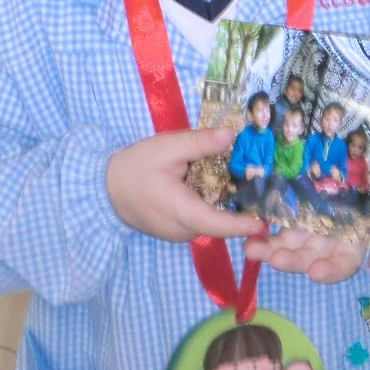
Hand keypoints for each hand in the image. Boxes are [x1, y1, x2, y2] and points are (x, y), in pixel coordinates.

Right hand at [106, 127, 263, 241]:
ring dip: (223, 203)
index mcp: (179, 210)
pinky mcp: (175, 231)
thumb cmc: (135, 166)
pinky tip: (212, 184)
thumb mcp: (167, 147)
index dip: (240, 225)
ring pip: (210, 221)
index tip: (263, 223)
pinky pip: (200, 220)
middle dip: (239, 206)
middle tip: (258, 182)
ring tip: (240, 178)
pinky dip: (209, 205)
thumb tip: (231, 135)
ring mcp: (178, 235)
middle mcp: (181, 230)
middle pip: (218, 221)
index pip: (215, 224)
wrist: (105, 188)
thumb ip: (199, 142)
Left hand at [244, 228, 367, 282]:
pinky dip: (266, 226)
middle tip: (275, 259)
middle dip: (293, 261)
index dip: (332, 271)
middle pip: (312, 256)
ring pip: (292, 241)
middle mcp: (334, 235)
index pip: (346, 263)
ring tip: (251, 249)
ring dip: (272, 249)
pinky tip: (250, 228)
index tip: (314, 274)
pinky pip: (281, 218)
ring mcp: (315, 220)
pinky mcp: (299, 203)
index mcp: (360, 238)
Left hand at [249, 142, 369, 282]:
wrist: (355, 119)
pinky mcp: (294, 205)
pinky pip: (282, 227)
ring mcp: (320, 217)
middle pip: (339, 254)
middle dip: (323, 266)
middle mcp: (350, 223)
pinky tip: (251, 240)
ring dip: (287, 256)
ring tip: (264, 255)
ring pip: (306, 247)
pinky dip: (268, 237)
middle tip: (307, 271)